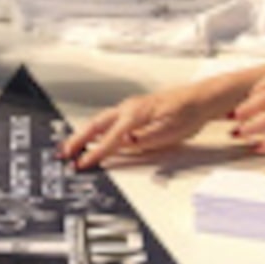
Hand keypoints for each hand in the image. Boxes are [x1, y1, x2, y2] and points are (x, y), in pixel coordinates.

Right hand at [64, 77, 246, 165]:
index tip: (82, 164)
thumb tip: (126, 143)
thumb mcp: (169, 131)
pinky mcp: (133, 110)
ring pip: (99, 121)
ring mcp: (129, 108)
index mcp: (136, 114)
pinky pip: (108, 120)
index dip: (95, 153)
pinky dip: (95, 129)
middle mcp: (129, 108)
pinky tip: (91, 136)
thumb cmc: (188, 113)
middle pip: (96, 125)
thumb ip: (145, 138)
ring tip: (70, 147)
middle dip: (78, 140)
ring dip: (83, 134)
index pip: (111, 138)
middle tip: (64, 154)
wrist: (200, 99)